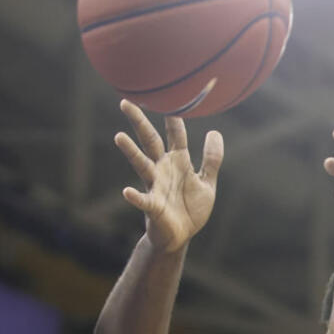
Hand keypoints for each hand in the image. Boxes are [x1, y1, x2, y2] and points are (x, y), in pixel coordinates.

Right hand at [114, 100, 223, 253]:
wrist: (181, 236)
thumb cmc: (191, 208)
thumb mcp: (207, 182)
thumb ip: (211, 159)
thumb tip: (215, 132)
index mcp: (178, 162)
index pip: (176, 134)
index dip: (173, 117)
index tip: (169, 96)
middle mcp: (162, 169)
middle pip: (150, 141)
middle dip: (139, 122)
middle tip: (126, 102)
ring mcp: (155, 186)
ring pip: (141, 165)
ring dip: (131, 152)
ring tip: (119, 136)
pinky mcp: (153, 207)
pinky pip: (143, 200)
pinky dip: (135, 196)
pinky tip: (126, 191)